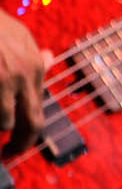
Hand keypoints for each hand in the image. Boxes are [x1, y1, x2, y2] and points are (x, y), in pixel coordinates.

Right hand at [0, 13, 46, 151]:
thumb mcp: (21, 34)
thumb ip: (34, 53)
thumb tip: (49, 58)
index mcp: (35, 69)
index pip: (38, 110)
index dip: (30, 131)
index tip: (21, 140)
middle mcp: (22, 78)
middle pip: (31, 124)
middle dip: (22, 144)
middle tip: (10, 154)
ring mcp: (2, 82)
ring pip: (4, 122)